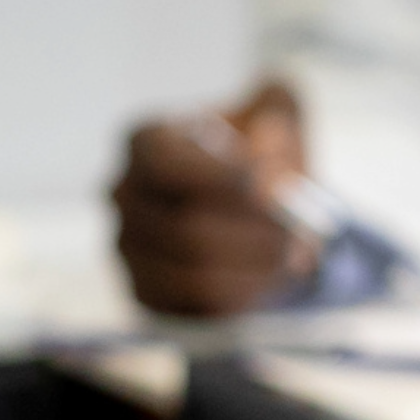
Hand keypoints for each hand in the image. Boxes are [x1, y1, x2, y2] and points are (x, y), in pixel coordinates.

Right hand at [115, 81, 309, 315]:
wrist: (254, 210)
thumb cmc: (260, 155)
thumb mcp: (279, 115)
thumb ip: (279, 111)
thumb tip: (266, 147)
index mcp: (145, 143)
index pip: (164, 165)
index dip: (218, 179)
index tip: (269, 183)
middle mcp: (123, 195)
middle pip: (184, 228)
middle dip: (250, 234)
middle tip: (297, 234)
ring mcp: (127, 249)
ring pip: (192, 274)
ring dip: (252, 269)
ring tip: (293, 257)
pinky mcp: (145, 293)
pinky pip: (193, 308)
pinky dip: (242, 296)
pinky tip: (270, 278)